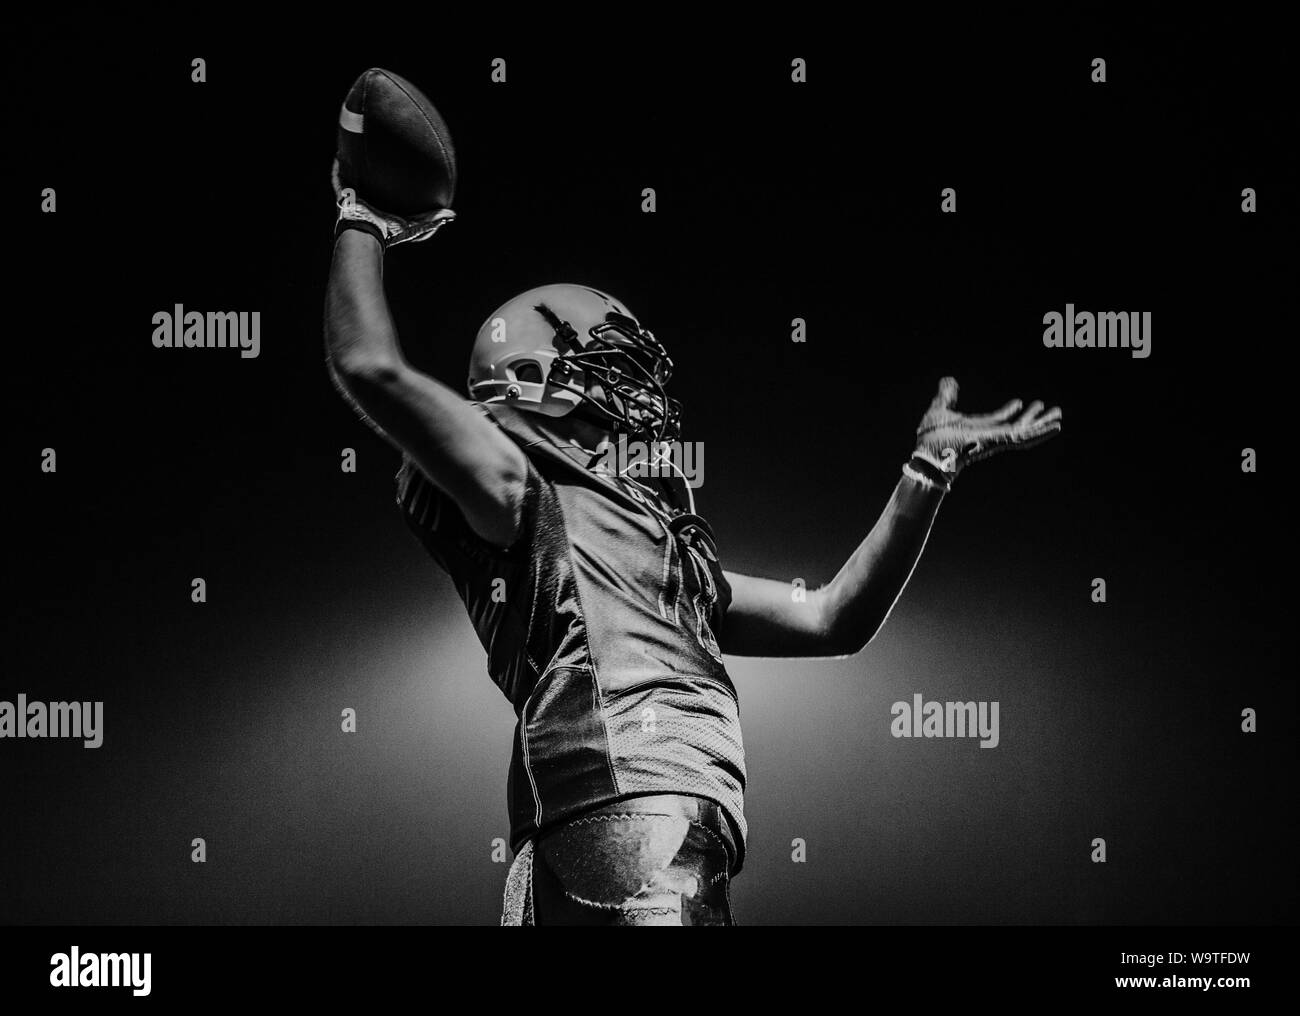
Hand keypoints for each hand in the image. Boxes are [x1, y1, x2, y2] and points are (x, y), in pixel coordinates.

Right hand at [330, 158, 455, 246]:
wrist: (370, 234)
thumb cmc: (390, 232)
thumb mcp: (414, 225)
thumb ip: (432, 220)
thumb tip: (451, 215)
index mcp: (382, 207)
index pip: (385, 192)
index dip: (389, 182)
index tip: (395, 170)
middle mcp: (367, 200)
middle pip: (368, 181)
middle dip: (370, 168)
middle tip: (374, 152)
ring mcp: (353, 196)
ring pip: (352, 176)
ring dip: (353, 163)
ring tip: (355, 146)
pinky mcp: (342, 193)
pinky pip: (339, 176)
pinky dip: (339, 166)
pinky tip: (341, 152)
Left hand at [914, 376, 1061, 478]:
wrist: (928, 454)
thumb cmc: (931, 438)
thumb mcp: (940, 409)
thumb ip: (946, 395)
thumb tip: (948, 379)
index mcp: (977, 429)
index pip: (998, 421)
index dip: (1008, 412)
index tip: (1019, 402)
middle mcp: (989, 436)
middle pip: (1016, 428)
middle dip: (1033, 420)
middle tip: (1050, 410)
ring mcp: (996, 441)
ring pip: (1025, 433)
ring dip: (1042, 425)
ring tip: (1059, 415)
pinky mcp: (1001, 443)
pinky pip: (1024, 438)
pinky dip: (1041, 432)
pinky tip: (1056, 426)